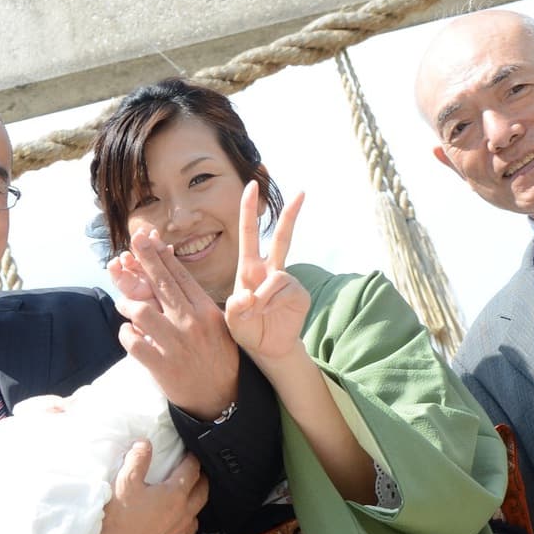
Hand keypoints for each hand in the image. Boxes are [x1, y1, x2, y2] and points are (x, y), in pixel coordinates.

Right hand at [96, 445, 207, 533]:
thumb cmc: (118, 519)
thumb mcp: (125, 482)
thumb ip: (138, 459)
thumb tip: (144, 444)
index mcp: (175, 495)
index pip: (192, 471)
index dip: (192, 459)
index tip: (190, 455)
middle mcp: (183, 516)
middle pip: (202, 493)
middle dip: (201, 480)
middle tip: (196, 473)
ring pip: (195, 518)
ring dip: (193, 506)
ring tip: (185, 501)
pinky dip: (180, 529)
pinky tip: (170, 528)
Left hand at [112, 228, 237, 418]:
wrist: (222, 399)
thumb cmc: (218, 357)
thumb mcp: (217, 325)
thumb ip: (196, 303)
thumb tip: (173, 276)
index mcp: (206, 311)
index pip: (180, 276)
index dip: (162, 256)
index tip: (148, 239)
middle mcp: (191, 323)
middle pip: (162, 284)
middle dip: (144, 259)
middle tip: (132, 241)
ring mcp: (176, 344)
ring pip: (141, 312)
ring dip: (127, 305)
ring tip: (123, 305)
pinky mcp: (161, 365)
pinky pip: (133, 342)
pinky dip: (125, 334)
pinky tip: (127, 332)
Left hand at [224, 183, 308, 363]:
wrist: (267, 348)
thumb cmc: (246, 330)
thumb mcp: (232, 320)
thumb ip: (235, 308)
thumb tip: (249, 295)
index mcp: (248, 269)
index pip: (248, 233)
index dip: (249, 209)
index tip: (251, 186)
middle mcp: (269, 270)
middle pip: (282, 237)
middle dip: (291, 215)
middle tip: (302, 191)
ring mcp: (286, 281)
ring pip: (276, 277)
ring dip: (262, 297)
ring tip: (255, 312)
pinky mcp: (299, 293)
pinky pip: (284, 292)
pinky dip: (272, 303)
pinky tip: (269, 314)